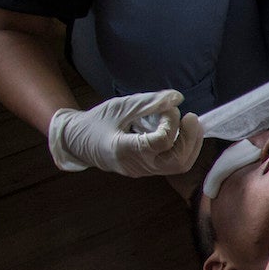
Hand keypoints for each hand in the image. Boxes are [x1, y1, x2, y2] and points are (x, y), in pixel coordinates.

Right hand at [46, 90, 203, 176]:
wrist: (77, 142)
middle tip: (191, 117)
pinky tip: (182, 132)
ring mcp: (143, 171)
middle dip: (190, 138)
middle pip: (177, 162)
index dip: (171, 123)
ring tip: (190, 124)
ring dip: (191, 144)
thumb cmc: (96, 121)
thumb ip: (148, 102)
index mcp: (124, 149)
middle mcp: (136, 165)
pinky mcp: (147, 171)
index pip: (160, 142)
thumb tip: (177, 98)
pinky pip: (172, 164)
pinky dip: (183, 148)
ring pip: (179, 166)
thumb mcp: (120, 106)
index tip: (169, 108)